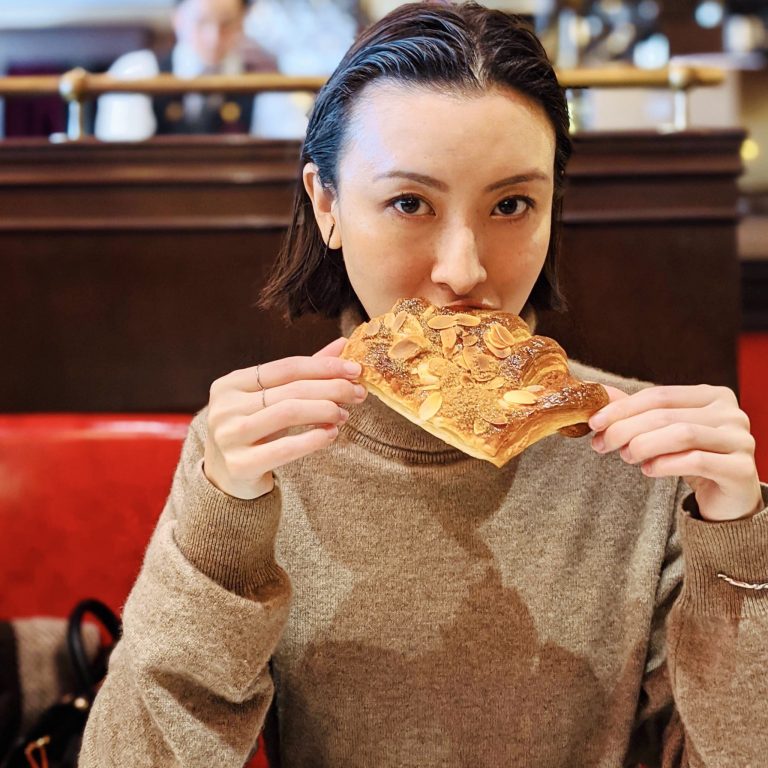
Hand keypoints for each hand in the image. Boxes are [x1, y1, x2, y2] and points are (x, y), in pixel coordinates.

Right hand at [203, 338, 365, 499]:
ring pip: (288, 413)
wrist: (227, 477)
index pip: (286, 368)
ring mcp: (229, 436)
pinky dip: (313, 439)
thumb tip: (342, 345)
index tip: (354, 370)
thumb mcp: (272, 399)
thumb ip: (304, 373)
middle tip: (358, 393)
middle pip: (290, 390)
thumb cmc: (255, 431)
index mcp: (231, 383)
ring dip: (324, 410)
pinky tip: (331, 434)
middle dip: (331, 389)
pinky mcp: (240, 465)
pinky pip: (284, 449)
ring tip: (344, 414)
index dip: (324, 367)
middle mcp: (225, 407)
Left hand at [588, 384, 762, 521]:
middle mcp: (731, 413)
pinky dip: (665, 464)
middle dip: (626, 429)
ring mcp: (740, 440)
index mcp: (712, 396)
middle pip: (666, 415)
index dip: (622, 408)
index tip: (594, 422)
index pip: (659, 395)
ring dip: (644, 445)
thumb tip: (599, 392)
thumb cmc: (693, 458)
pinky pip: (697, 461)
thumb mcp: (665, 432)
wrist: (728, 498)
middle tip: (601, 444)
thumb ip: (637, 412)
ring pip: (682, 434)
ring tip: (626, 456)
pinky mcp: (742, 469)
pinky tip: (648, 470)